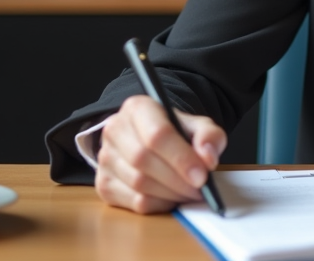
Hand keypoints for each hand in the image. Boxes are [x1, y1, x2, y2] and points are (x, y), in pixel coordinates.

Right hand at [95, 94, 226, 213]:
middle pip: (144, 161)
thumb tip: (208, 158)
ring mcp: (105, 158)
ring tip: (190, 192)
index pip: (157, 135)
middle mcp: (115, 130)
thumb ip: (209, 135)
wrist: (149, 140)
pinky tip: (172, 197)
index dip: (181, 158)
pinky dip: (159, 204)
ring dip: (170, 194)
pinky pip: (134, 202)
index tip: (202, 176)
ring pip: (138, 184)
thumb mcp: (196, 125)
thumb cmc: (174, 132)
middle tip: (200, 189)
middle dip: (177, 180)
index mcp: (137, 108)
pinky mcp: (103, 184)